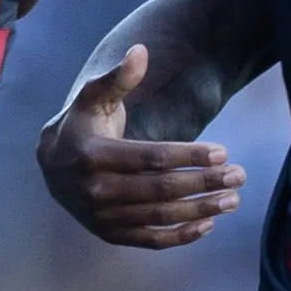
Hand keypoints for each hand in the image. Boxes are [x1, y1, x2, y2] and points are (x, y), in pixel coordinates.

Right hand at [36, 45, 245, 248]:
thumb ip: (117, 76)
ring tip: (233, 199)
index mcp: (93, 155)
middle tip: (239, 176)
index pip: (151, 158)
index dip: (189, 155)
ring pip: (159, 217)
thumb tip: (140, 50)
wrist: (51, 165)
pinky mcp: (109, 234)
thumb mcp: (93, 96)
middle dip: (204, 183)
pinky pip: (149, 240)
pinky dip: (180, 236)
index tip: (223, 151)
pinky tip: (209, 224)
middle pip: (160, 189)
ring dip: (200, 210)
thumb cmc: (82, 124)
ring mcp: (102, 217)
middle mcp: (95, 190)